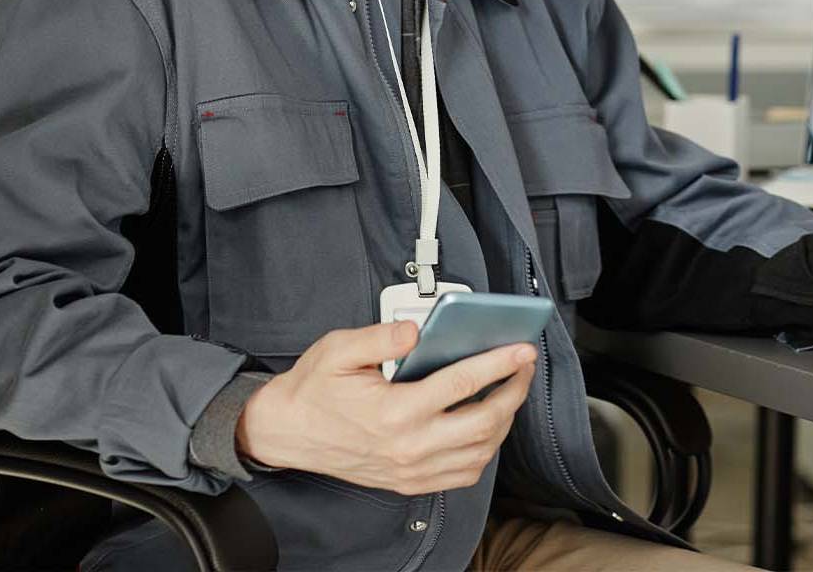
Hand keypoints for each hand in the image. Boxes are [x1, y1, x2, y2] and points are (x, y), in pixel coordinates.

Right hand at [235, 321, 536, 494]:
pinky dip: (485, 451)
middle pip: (483, 422)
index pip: (462, 384)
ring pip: (480, 452)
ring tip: (511, 391)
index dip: (499, 363)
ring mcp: (411, 470)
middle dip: (514, 390)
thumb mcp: (339, 350)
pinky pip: (463, 474)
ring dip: (504, 421)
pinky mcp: (409, 482)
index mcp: (394, 412)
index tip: (522, 348)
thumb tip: (417, 330)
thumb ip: (381, 337)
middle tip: (525, 366)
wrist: (286, 432)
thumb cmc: (313, 390)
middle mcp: (408, 447)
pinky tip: (487, 426)